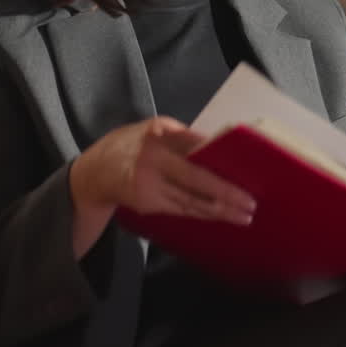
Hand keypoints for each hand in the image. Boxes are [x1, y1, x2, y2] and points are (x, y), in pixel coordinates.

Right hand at [69, 116, 256, 224]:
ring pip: (190, 200)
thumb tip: (218, 148)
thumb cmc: (133, 145)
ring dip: (219, 210)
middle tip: (249, 203)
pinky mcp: (147, 203)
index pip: (196, 145)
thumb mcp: (154, 129)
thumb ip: (181, 137)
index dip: (219, 159)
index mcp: (159, 134)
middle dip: (225, 193)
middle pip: (195, 178)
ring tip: (243, 216)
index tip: (244, 168)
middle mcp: (154, 159)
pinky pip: (181, 209)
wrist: (95, 171)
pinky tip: (220, 217)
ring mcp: (149, 184)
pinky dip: (202, 213)